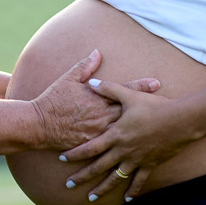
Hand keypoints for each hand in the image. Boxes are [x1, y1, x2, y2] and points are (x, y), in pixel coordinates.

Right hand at [30, 50, 160, 150]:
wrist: (39, 125)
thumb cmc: (52, 100)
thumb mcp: (68, 79)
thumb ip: (85, 67)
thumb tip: (97, 53)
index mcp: (97, 98)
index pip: (123, 90)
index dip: (141, 86)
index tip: (157, 83)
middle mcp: (101, 116)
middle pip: (130, 111)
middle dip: (147, 107)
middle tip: (166, 105)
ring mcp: (99, 132)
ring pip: (124, 131)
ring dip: (140, 128)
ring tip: (158, 128)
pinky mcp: (93, 145)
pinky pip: (112, 148)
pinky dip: (126, 148)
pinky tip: (139, 151)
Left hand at [59, 78, 189, 202]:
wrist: (180, 121)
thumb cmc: (154, 107)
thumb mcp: (129, 95)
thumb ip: (109, 89)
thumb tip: (91, 83)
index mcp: (116, 134)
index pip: (90, 147)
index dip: (75, 153)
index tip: (62, 158)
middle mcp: (123, 150)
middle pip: (98, 167)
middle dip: (82, 176)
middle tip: (68, 184)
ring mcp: (136, 160)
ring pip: (115, 178)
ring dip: (102, 189)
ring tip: (91, 199)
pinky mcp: (150, 165)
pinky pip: (139, 181)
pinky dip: (132, 191)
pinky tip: (126, 199)